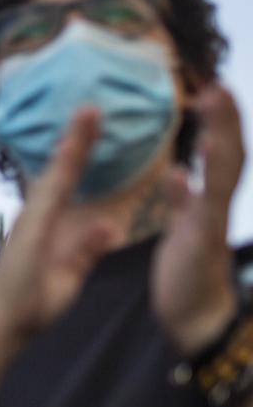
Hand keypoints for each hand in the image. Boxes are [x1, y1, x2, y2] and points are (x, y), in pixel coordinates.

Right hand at [0, 109, 120, 336]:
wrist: (2, 325)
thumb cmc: (32, 305)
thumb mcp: (70, 276)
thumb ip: (87, 250)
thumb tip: (109, 226)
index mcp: (48, 226)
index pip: (68, 184)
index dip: (80, 155)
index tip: (92, 127)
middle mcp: (37, 217)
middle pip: (60, 171)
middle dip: (77, 139)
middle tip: (92, 106)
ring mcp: (32, 221)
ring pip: (55, 175)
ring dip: (72, 144)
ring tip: (88, 114)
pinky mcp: (30, 230)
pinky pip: (50, 196)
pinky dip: (60, 172)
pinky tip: (71, 151)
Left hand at [153, 85, 245, 354]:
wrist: (193, 320)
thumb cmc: (186, 274)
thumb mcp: (184, 229)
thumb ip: (182, 201)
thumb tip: (178, 172)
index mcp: (209, 204)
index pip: (220, 155)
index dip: (220, 123)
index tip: (213, 88)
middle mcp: (215, 210)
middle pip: (228, 157)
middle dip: (225, 122)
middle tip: (218, 86)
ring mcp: (210, 227)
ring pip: (221, 179)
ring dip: (218, 142)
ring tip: (213, 108)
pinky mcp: (197, 248)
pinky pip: (197, 217)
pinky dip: (190, 194)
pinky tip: (181, 173)